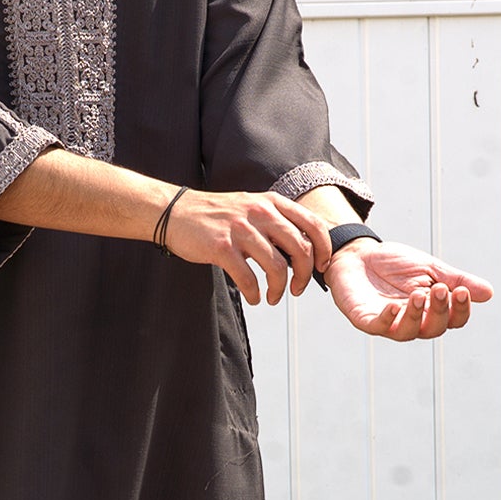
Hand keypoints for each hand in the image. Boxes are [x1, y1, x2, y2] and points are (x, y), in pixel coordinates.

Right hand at [164, 188, 334, 303]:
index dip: (324, 249)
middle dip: (305, 275)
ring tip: (272, 297)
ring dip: (279, 289)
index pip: (313, 224)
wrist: (176, 212)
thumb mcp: (252, 206)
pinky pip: (248, 279)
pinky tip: (254, 297)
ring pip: (277, 267)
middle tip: (298, 289)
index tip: (322, 267)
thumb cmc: (217, 215)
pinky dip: (255, 294)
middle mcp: (260, 212)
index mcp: (272, 202)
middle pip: (300, 249)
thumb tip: (304, 250)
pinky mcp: (222, 247)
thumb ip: (277, 222)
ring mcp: (241, 230)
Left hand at [324, 240, 492, 339]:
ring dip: (417, 316)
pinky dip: (388, 319)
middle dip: (440, 310)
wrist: (358, 253)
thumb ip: (455, 280)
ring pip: (408, 332)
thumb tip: (488, 293)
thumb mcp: (430, 268)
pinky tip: (394, 306)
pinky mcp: (366, 319)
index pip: (453, 320)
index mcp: (431, 310)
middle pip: (434, 328)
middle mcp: (413, 321)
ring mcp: (389, 323)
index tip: (463, 291)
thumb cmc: (395, 264)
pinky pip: (379, 327)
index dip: (460, 310)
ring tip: (419, 295)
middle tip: (439, 289)